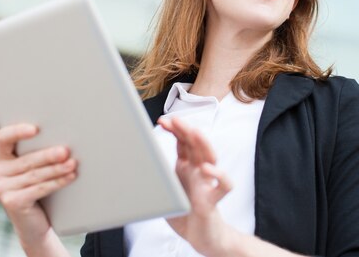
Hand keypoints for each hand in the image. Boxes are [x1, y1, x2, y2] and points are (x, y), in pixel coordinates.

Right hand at [0, 124, 76, 248]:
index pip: (2, 138)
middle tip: (65, 151)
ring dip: (57, 169)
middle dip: (48, 155)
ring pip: (35, 174)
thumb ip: (38, 151)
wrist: (33, 221)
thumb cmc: (37, 185)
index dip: (17, 131)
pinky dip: (57, 182)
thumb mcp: (34, 167)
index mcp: (0, 156)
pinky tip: (70, 177)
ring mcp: (1, 188)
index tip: (36, 129)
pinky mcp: (11, 202)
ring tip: (72, 164)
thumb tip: (62, 140)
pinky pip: (38, 189)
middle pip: (26, 160)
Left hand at [158, 117, 234, 255]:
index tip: (163, 121)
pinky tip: (208, 169)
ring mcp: (207, 184)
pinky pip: (223, 186)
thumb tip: (135, 166)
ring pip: (210, 158)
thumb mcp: (166, 190)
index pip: (183, 143)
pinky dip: (219, 175)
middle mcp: (199, 172)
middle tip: (175, 120)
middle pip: (196, 145)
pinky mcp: (212, 201)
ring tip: (194, 132)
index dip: (175, 130)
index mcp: (187, 168)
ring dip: (202, 143)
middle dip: (186, 130)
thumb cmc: (185, 213)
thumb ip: (158, 177)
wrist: (203, 238)